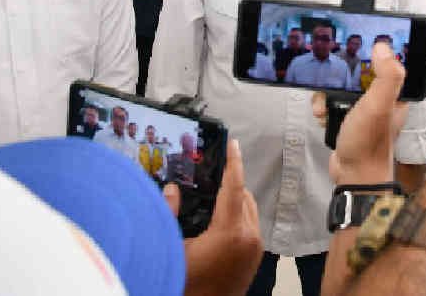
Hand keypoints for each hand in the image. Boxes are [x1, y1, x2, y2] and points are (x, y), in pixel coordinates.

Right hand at [166, 140, 262, 295]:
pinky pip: (251, 225)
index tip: (233, 144)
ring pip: (249, 210)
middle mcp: (249, 237)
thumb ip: (170, 214)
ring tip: (214, 195)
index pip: (234, 187)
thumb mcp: (172, 248)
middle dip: (230, 182)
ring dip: (235, 199)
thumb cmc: (187, 283)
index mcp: (230, 231)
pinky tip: (220, 218)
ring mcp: (255, 248)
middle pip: (244, 196)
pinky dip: (239, 215)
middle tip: (212, 173)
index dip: (233, 162)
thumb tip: (171, 189)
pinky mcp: (255, 257)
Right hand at [313, 43, 407, 185]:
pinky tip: (321, 116)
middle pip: (357, 73)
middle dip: (340, 77)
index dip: (370, 53)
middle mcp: (381, 100)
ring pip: (341, 88)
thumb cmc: (368, 141)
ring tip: (324, 106)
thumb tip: (383, 46)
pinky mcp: (346, 120)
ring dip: (328, 95)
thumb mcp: (379, 105)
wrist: (352, 175)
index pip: (384, 63)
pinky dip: (324, 108)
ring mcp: (362, 111)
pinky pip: (332, 104)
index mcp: (395, 94)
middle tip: (330, 81)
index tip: (352, 45)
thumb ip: (386, 76)